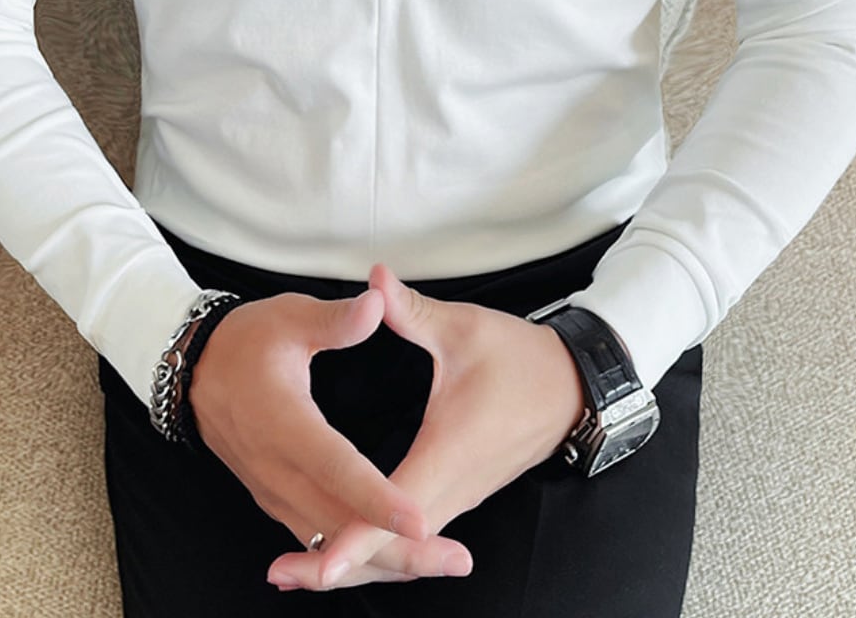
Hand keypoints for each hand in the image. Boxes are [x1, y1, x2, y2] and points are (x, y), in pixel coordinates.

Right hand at [188, 288, 472, 586]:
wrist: (194, 370)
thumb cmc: (246, 340)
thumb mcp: (289, 317)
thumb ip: (336, 319)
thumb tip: (378, 304)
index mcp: (284, 423)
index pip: (336, 469)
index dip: (377, 498)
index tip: (419, 519)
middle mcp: (276, 470)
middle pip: (338, 524)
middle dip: (396, 548)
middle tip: (453, 558)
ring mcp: (273, 491)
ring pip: (328, 542)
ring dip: (381, 560)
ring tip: (438, 561)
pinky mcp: (275, 498)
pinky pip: (316, 538)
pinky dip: (354, 557)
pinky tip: (395, 561)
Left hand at [265, 263, 585, 590]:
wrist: (573, 387)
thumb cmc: (520, 359)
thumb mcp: (464, 329)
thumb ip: (411, 310)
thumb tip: (373, 279)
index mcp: (447, 453)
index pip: (393, 511)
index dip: (352, 539)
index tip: (317, 566)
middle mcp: (452, 488)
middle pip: (390, 548)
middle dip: (335, 562)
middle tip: (281, 575)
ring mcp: (457, 495)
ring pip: (401, 549)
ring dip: (353, 559)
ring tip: (297, 570)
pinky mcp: (458, 492)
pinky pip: (412, 535)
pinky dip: (376, 549)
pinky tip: (344, 545)